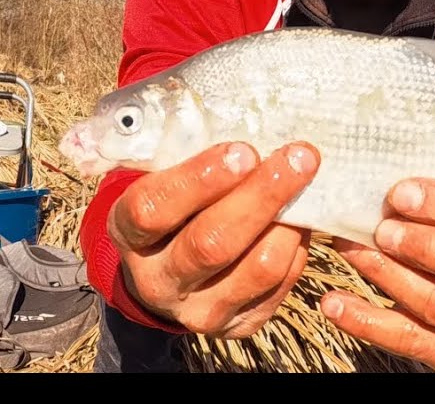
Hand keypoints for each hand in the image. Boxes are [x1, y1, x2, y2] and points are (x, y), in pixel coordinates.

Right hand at [107, 141, 319, 339]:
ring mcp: (199, 311)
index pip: (154, 210)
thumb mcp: (159, 175)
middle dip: (260, 195)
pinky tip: (301, 215)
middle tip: (297, 157)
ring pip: (256, 269)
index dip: (199, 179)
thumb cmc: (173, 203)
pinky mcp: (238, 326)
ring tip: (306, 178)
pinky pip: (279, 287)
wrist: (168, 271)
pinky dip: (298, 246)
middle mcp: (158, 280)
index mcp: (129, 234)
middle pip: (211, 243)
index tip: (242, 149)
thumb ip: (181, 149)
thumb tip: (239, 108)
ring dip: (290, 220)